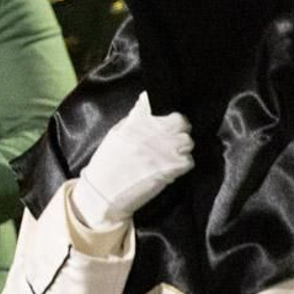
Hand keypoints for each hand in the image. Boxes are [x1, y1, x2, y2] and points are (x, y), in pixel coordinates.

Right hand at [71, 92, 192, 231]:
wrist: (105, 191)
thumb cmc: (106, 164)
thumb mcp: (115, 135)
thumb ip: (132, 118)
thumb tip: (145, 102)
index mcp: (138, 121)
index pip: (164, 110)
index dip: (169, 120)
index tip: (165, 126)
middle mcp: (154, 131)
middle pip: (181, 123)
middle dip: (178, 131)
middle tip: (169, 142)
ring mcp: (165, 148)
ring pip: (187, 142)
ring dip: (180, 149)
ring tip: (167, 158)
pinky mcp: (173, 166)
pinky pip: (188, 161)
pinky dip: (180, 166)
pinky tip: (167, 170)